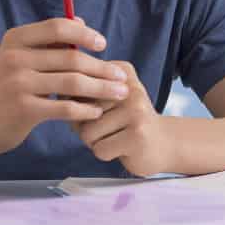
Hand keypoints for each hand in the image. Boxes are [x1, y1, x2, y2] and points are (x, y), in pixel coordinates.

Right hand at [0, 18, 129, 154]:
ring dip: (102, 88)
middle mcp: (15, 58)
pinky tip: (97, 110)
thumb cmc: (6, 85)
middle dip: (102, 67)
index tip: (103, 45)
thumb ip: (49, 40)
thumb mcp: (20, 56)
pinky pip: (65, 107)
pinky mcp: (23, 110)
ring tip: (119, 93)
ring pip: (73, 83)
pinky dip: (86, 109)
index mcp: (16, 39)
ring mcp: (18, 84)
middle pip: (71, 58)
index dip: (85, 34)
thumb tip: (81, 20)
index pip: (58, 27)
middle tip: (122, 76)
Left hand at [75, 61, 171, 176]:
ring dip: (96, 142)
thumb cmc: (126, 122)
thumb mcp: (109, 97)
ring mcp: (136, 110)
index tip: (102, 110)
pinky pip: (100, 149)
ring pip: (87, 133)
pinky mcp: (137, 134)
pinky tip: (123, 147)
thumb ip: (83, 90)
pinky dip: (106, 154)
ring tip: (117, 137)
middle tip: (111, 127)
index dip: (80, 107)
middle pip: (79, 112)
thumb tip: (60, 94)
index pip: (76, 88)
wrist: (164, 143)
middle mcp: (129, 86)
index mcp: (121, 71)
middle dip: (87, 126)